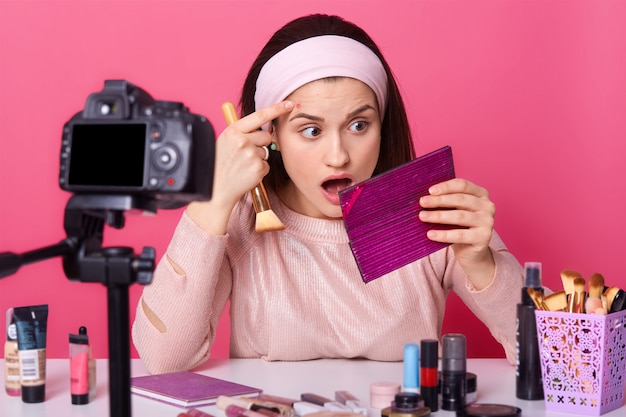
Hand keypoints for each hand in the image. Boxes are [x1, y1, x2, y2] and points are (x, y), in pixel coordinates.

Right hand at [186, 101, 292, 234]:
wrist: (215, 189)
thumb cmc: (219, 165)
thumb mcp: (224, 142)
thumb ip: (241, 133)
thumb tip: (261, 128)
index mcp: (233, 131)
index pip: (260, 115)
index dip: (277, 108)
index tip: (290, 104)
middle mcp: (242, 140)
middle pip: (265, 136)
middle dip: (260, 144)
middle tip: (244, 154)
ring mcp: (251, 154)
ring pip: (266, 152)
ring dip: (258, 159)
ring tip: (242, 166)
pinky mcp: (258, 168)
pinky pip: (266, 166)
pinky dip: (259, 171)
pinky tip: (246, 174)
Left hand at [418, 178, 495, 288]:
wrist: (471, 252)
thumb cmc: (459, 227)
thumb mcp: (454, 211)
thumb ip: (445, 202)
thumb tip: (424, 197)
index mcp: (481, 194)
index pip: (463, 185)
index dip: (446, 186)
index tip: (430, 191)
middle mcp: (487, 206)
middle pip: (460, 199)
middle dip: (439, 200)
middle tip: (422, 202)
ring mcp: (488, 221)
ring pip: (460, 216)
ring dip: (439, 216)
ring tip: (422, 216)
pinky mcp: (484, 237)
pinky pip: (460, 235)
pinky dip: (444, 234)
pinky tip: (431, 234)